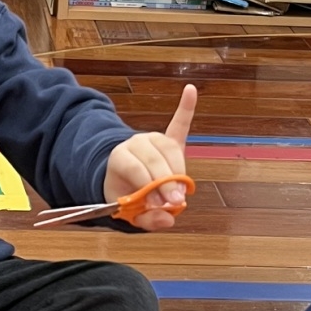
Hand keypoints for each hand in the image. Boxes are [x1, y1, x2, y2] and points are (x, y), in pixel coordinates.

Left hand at [102, 83, 196, 229]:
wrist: (120, 177)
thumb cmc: (126, 195)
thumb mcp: (126, 212)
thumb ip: (146, 219)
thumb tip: (168, 220)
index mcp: (119, 158)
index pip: (136, 170)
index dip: (149, 188)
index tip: (162, 205)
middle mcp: (136, 143)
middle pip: (156, 160)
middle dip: (167, 182)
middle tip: (176, 202)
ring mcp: (154, 138)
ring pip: (172, 151)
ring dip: (179, 171)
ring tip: (181, 193)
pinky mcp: (170, 140)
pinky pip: (180, 124)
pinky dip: (186, 108)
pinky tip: (191, 91)